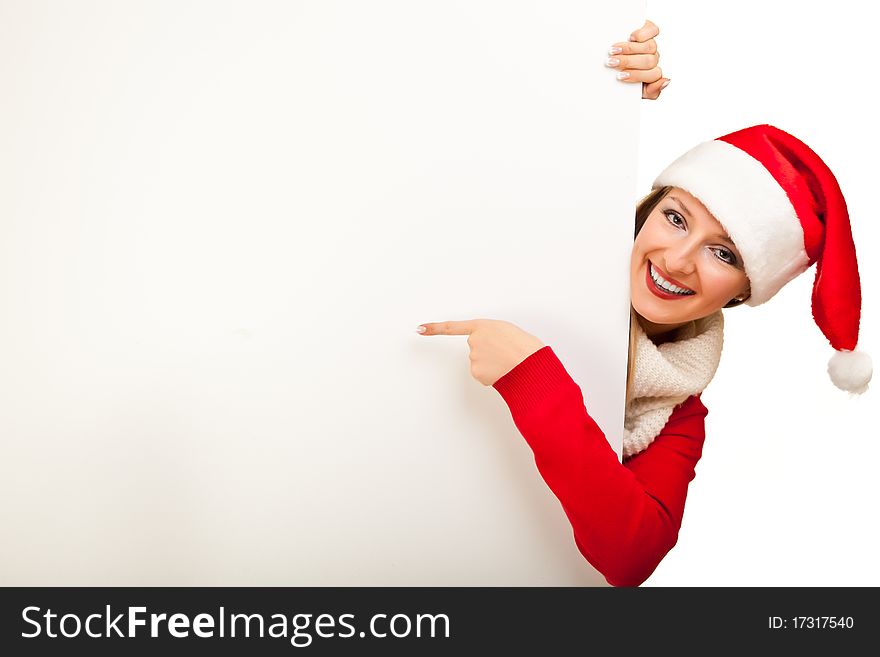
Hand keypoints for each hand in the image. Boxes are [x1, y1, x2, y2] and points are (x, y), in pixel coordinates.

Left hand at [417, 319, 545, 386]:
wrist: (531, 365)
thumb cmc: (526, 348)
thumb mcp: (509, 331)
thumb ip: (493, 335)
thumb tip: (491, 346)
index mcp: (482, 326)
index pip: (452, 327)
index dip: (434, 328)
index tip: (419, 329)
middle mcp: (473, 341)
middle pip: (476, 348)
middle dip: (488, 352)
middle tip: (505, 354)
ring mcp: (473, 358)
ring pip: (480, 362)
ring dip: (491, 364)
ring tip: (507, 363)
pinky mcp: (477, 373)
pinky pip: (483, 374)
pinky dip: (492, 375)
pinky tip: (503, 372)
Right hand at [606, 19, 667, 99]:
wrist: (607, 58)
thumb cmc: (619, 77)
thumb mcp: (632, 89)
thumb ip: (650, 91)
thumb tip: (666, 81)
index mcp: (652, 74)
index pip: (654, 76)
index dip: (637, 76)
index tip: (620, 76)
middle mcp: (653, 59)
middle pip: (649, 61)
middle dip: (628, 62)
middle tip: (612, 62)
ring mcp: (652, 45)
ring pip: (650, 47)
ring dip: (630, 49)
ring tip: (614, 50)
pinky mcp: (650, 29)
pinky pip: (653, 30)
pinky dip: (642, 34)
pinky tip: (631, 37)